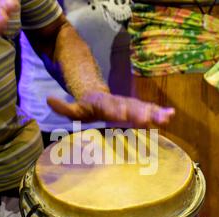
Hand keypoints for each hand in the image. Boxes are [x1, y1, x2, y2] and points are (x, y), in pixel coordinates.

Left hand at [47, 92, 174, 127]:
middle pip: (131, 108)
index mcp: (103, 104)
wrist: (97, 94)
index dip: (116, 112)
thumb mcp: (71, 108)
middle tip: (152, 119)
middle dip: (141, 113)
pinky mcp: (135, 109)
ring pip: (143, 108)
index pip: (110, 108)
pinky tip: (171, 115)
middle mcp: (118, 103)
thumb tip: (48, 99)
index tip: (123, 116)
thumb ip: (62, 107)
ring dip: (155, 113)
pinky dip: (159, 112)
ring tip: (168, 117)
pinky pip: (148, 110)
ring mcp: (128, 105)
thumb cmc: (84, 106)